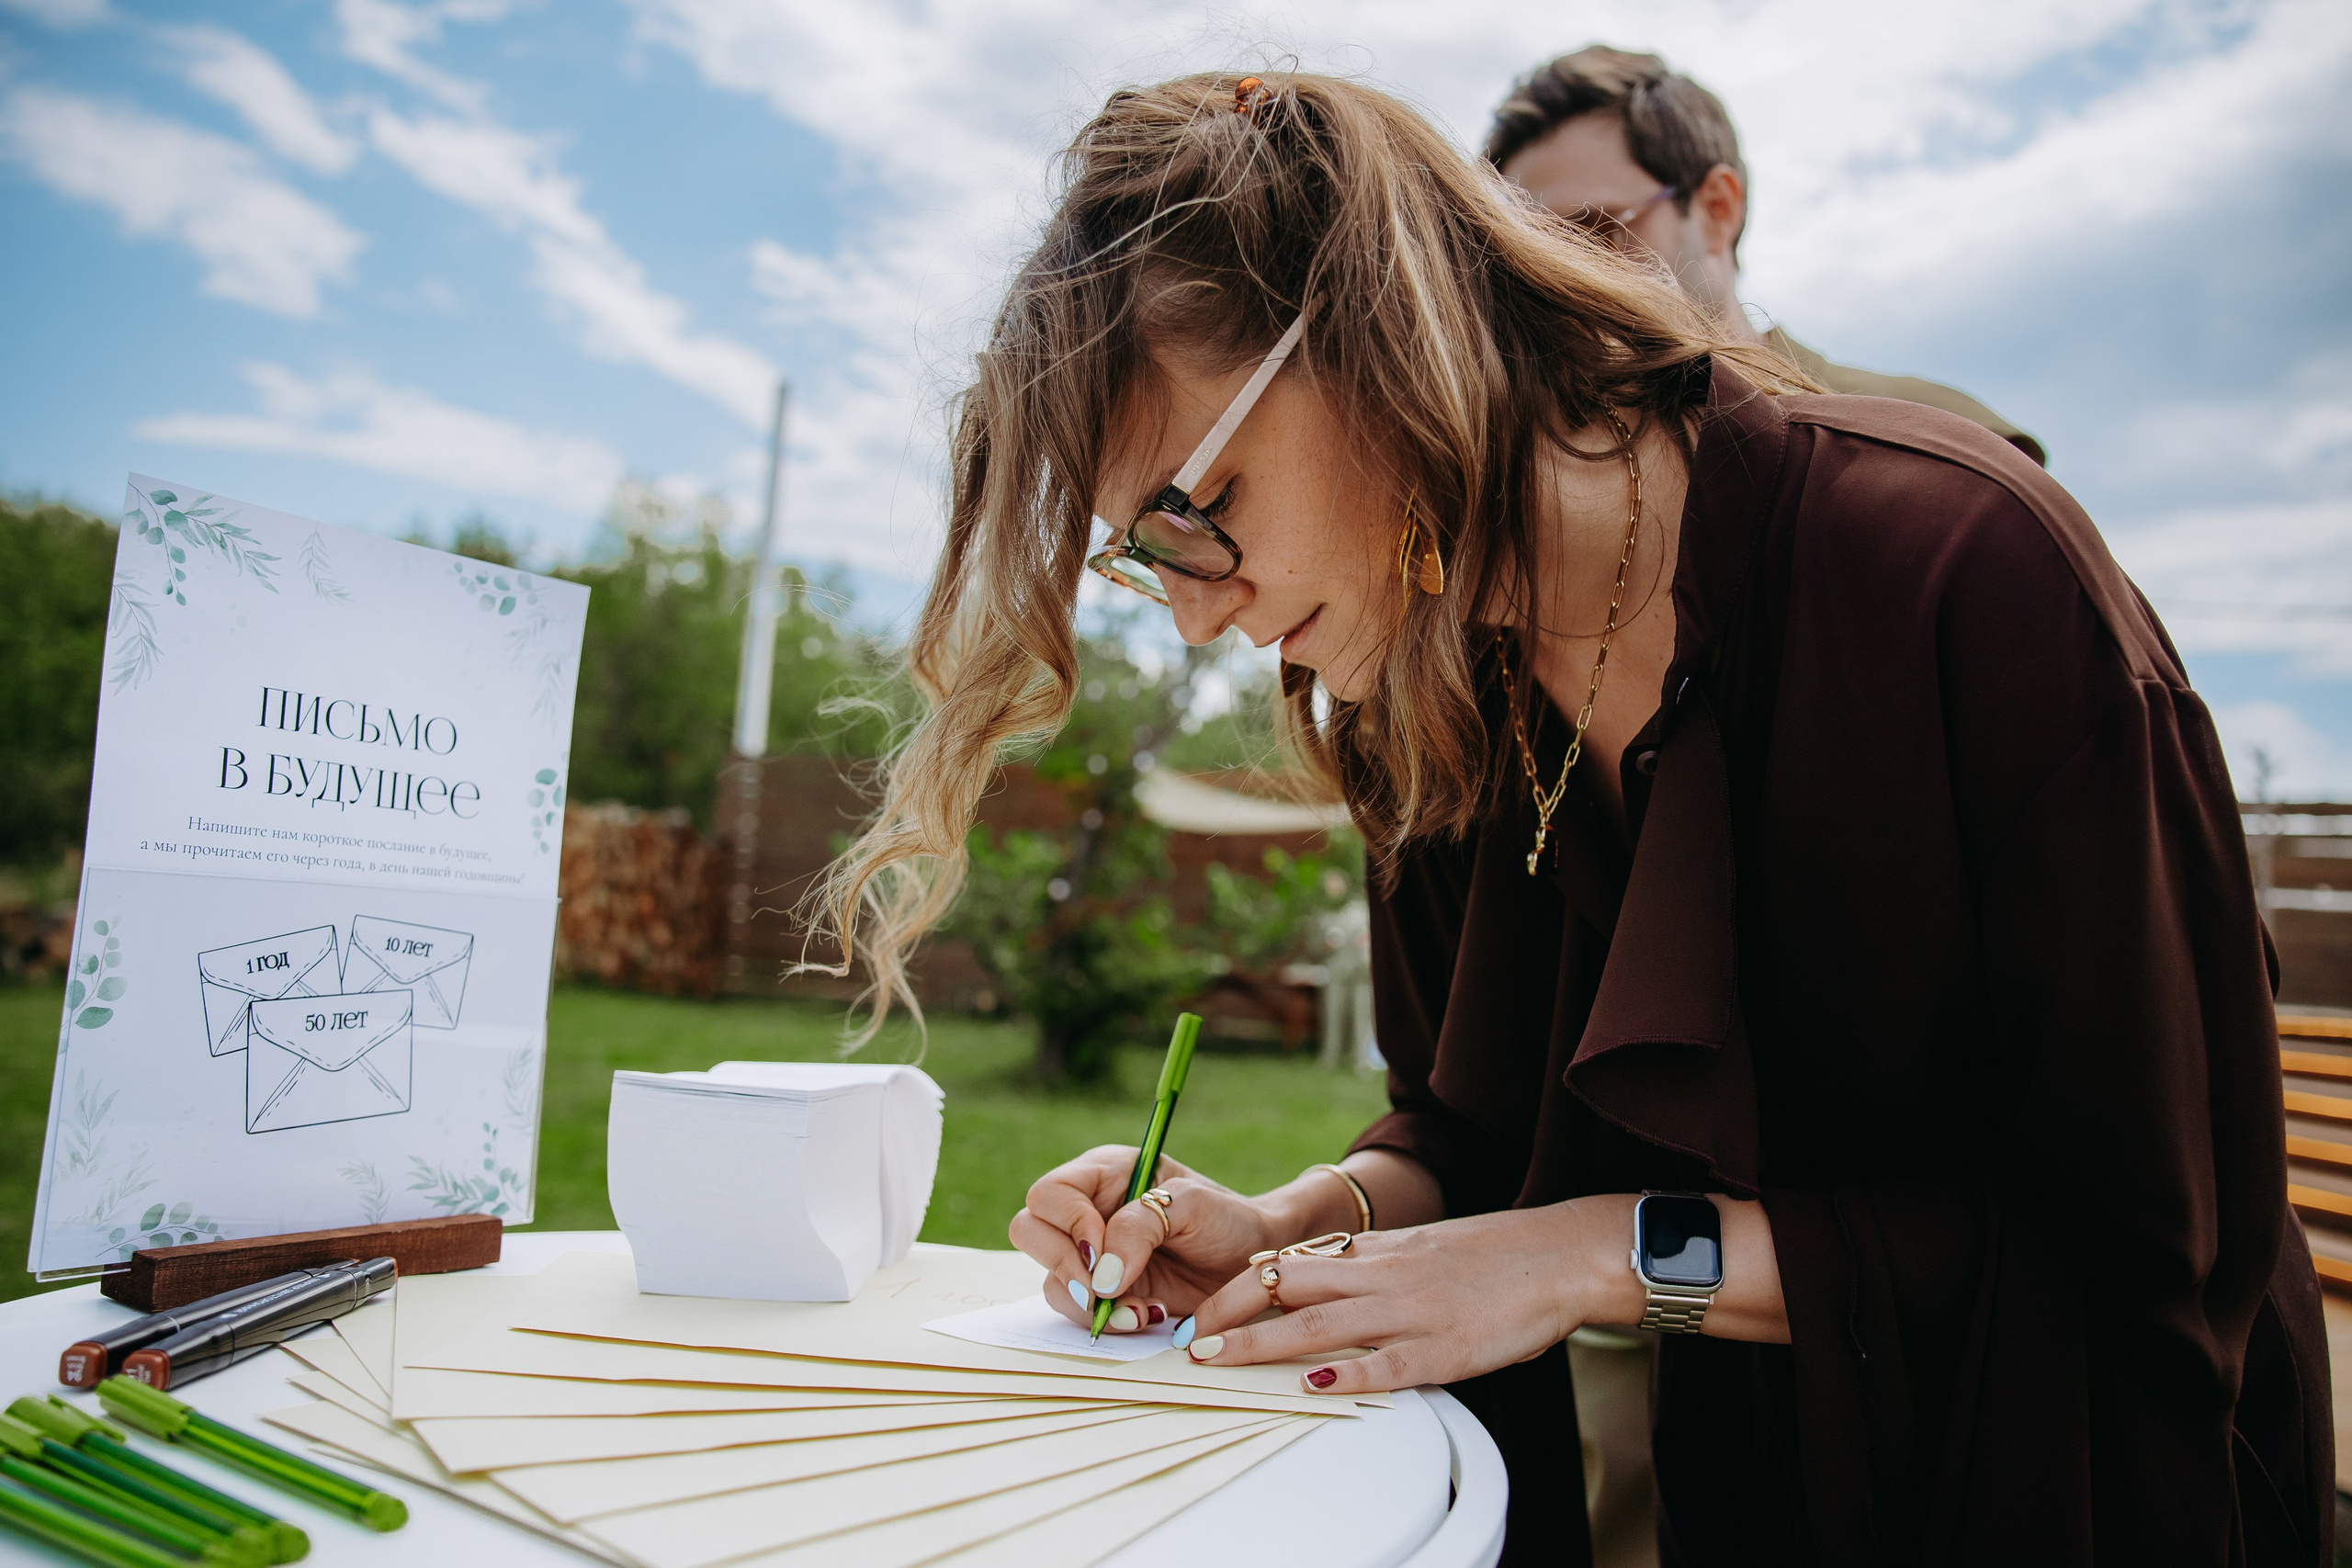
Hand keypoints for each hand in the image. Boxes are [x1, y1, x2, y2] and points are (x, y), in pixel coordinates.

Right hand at [1009, 1145, 1280, 1333]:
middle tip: (1105, 1287)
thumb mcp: (1191, 1205)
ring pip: (1050, 1278)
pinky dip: (1107, 1321)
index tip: (1103, 1250)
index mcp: (1104, 1173)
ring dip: (1090, 1303)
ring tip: (1141, 1310)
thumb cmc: (1225, 1220)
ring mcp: (1091, 1254)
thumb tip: (1100, 1276)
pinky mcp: (1103, 1291)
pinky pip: (1077, 1310)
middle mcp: (1087, 1211)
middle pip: (1029, 1230)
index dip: (1069, 1223)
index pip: (1051, 1193)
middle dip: (1064, 1264)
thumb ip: (1141, 1226)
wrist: (1250, 1262)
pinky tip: (1146, 1315)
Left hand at [1178, 1198, 1639, 1393]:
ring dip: (1262, 1344)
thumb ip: (1367, 1262)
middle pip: (1288, 1288)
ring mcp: (1410, 1312)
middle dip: (1230, 1312)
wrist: (1557, 1256)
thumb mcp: (1417, 1246)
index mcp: (1376, 1251)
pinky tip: (1311, 1387)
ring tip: (1219, 1360)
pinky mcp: (1443, 1349)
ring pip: (1320, 1326)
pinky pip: (1384, 1364)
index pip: (1289, 1263)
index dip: (1238, 1287)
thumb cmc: (1490, 1257)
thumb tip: (1315, 1276)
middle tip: (1190, 1341)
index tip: (1204, 1310)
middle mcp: (1383, 1276)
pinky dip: (1344, 1376)